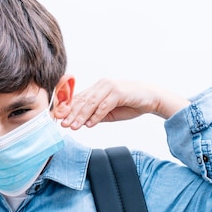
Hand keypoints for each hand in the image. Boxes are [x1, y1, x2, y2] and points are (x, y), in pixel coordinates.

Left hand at [60, 79, 188, 129]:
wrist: (152, 98)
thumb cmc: (131, 104)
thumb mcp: (109, 112)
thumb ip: (95, 115)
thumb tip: (80, 122)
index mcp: (98, 87)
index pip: (79, 98)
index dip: (68, 109)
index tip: (59, 119)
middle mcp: (102, 84)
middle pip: (82, 100)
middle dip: (71, 114)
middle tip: (63, 125)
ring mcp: (110, 87)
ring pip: (91, 103)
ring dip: (81, 116)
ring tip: (73, 127)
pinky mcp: (119, 92)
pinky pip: (104, 106)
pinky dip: (96, 116)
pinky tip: (90, 125)